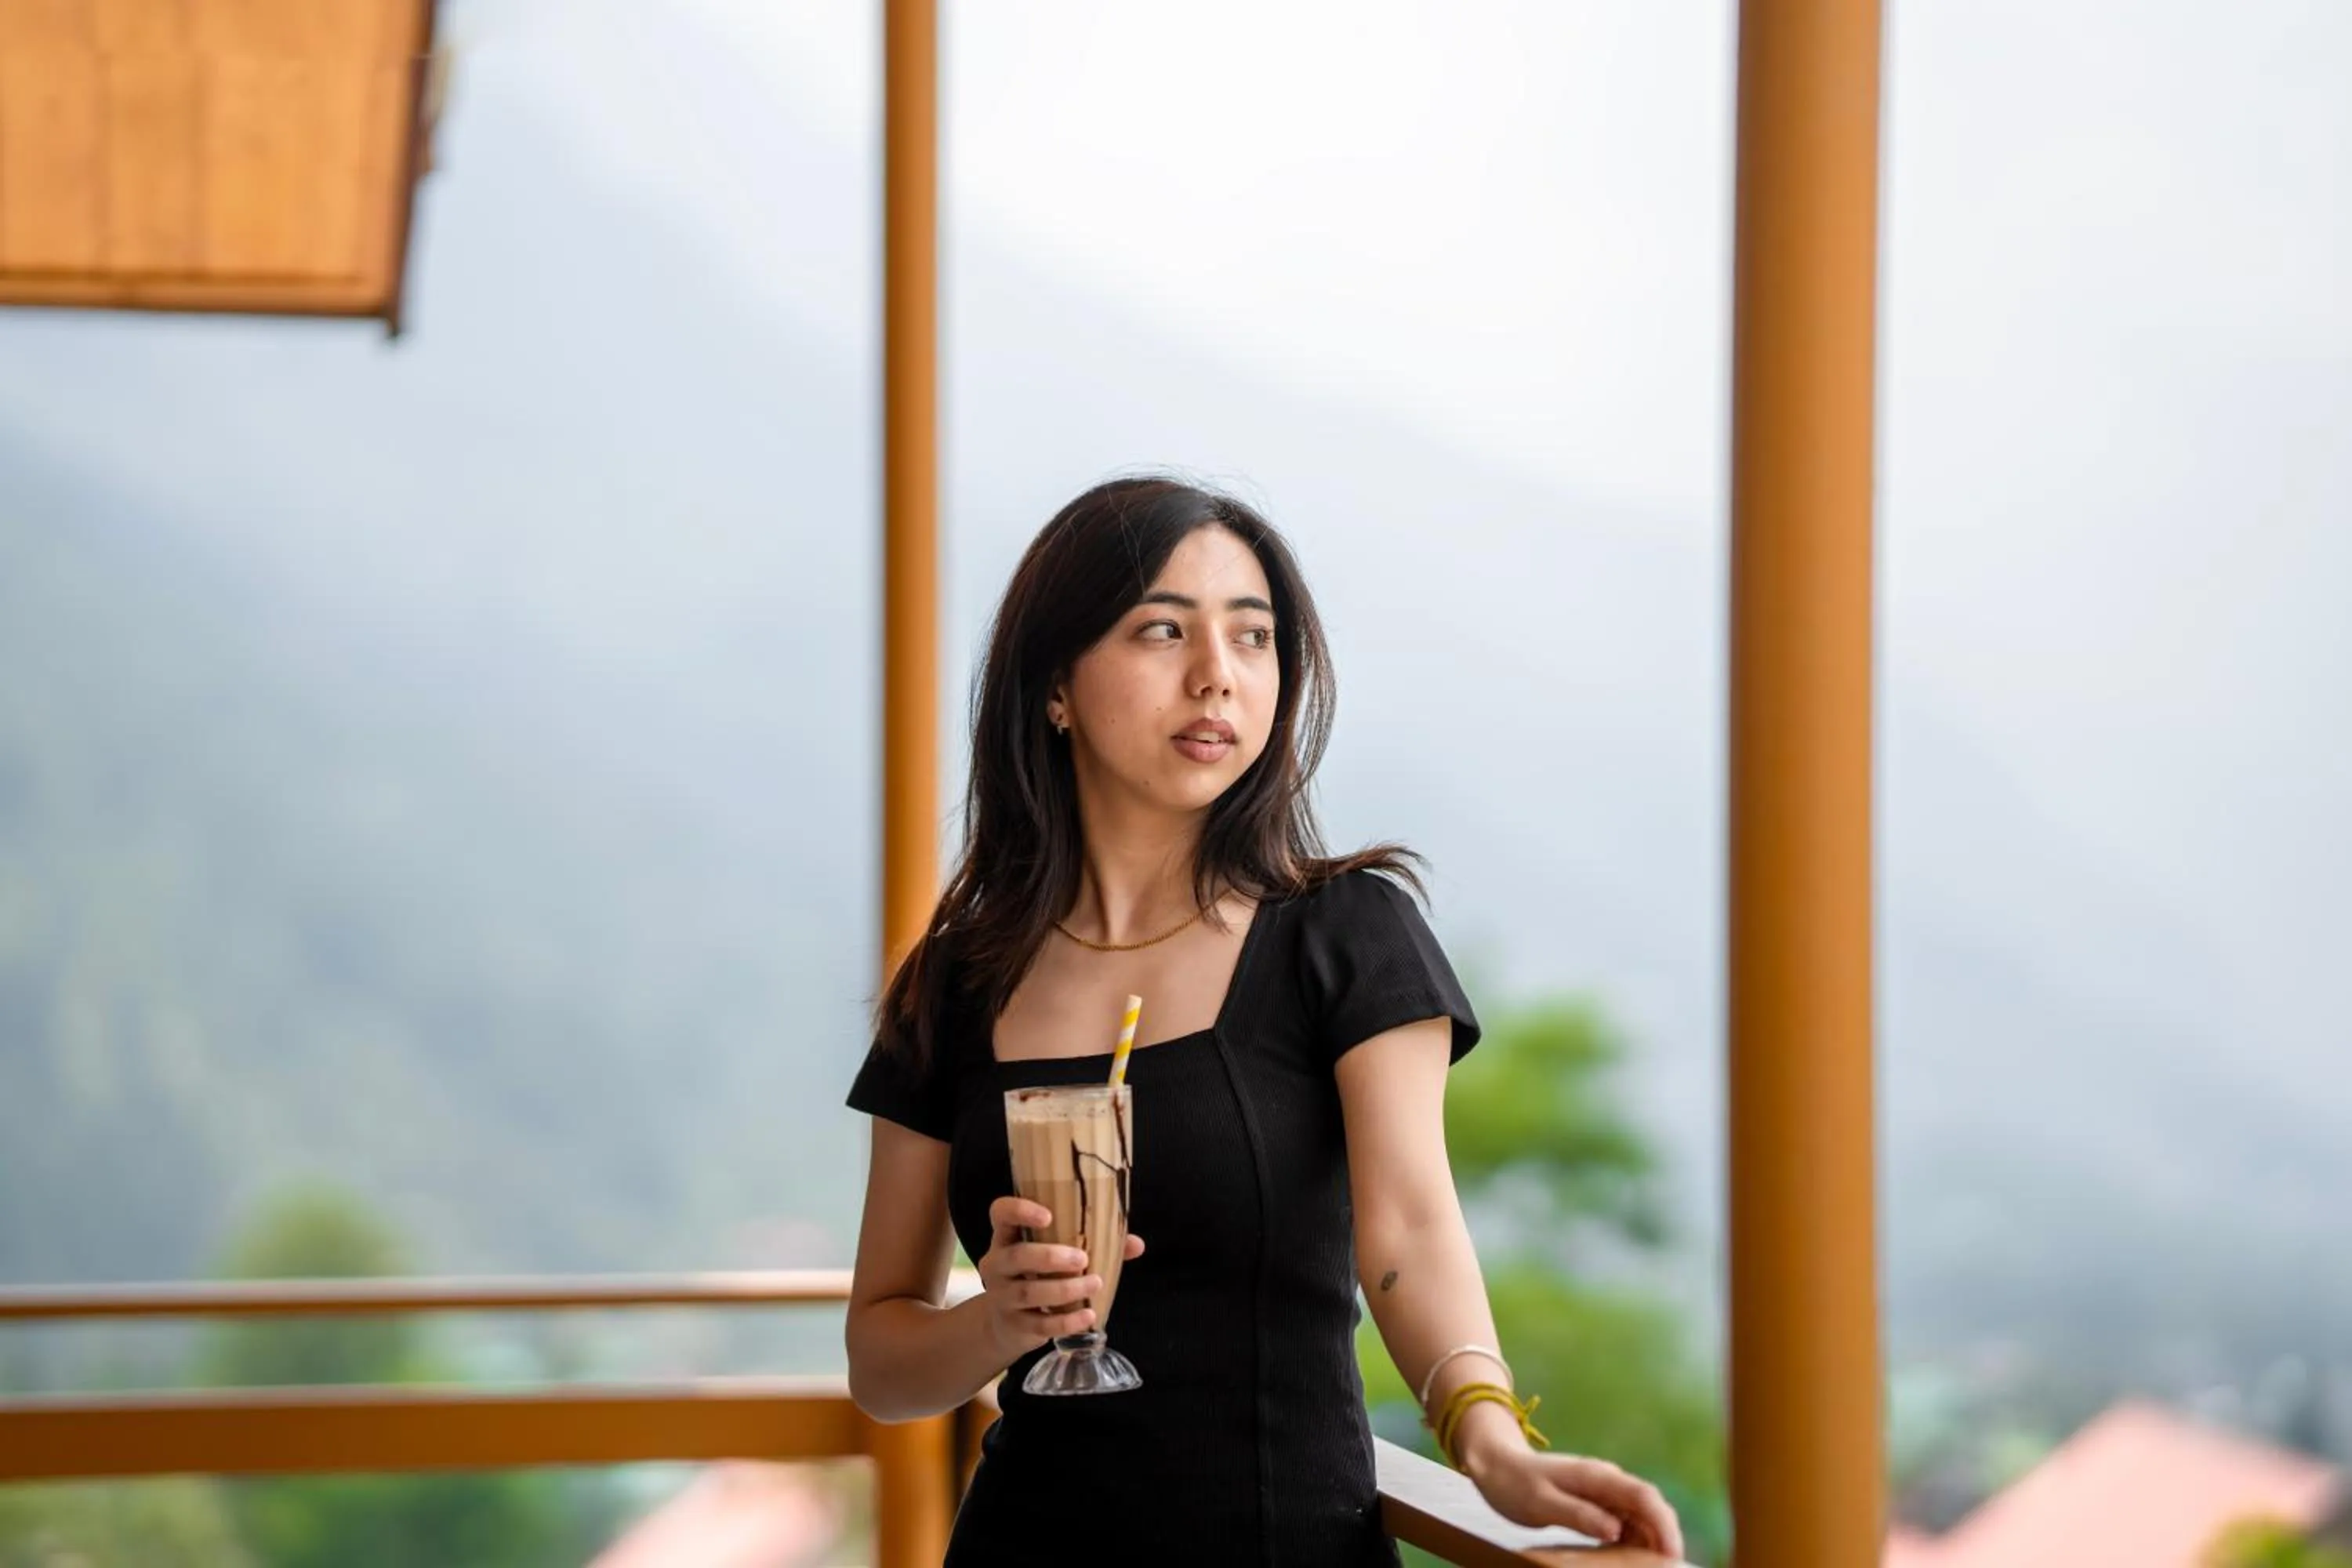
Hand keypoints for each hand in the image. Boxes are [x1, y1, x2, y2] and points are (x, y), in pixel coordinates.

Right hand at [974, 1196, 1144, 1362]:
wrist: (1004, 1324)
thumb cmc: (1037, 1276)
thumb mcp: (1053, 1255)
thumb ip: (1094, 1245)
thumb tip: (1136, 1244)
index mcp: (1007, 1237)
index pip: (1001, 1213)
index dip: (1020, 1210)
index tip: (1048, 1216)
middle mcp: (997, 1264)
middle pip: (1016, 1256)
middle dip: (1050, 1257)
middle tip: (1083, 1259)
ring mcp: (1001, 1297)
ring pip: (1029, 1291)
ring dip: (1065, 1289)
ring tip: (1095, 1283)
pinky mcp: (1014, 1325)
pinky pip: (1040, 1324)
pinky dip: (1066, 1321)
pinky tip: (1088, 1315)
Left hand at [1459, 1418, 1682, 1560]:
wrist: (1496, 1465)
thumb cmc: (1514, 1483)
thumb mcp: (1540, 1503)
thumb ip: (1577, 1514)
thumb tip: (1615, 1530)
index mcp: (1596, 1476)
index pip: (1644, 1496)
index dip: (1663, 1524)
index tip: (1672, 1554)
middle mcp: (1606, 1479)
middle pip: (1650, 1505)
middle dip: (1665, 1535)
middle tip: (1671, 1567)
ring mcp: (1603, 1489)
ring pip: (1641, 1514)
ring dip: (1651, 1539)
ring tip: (1654, 1566)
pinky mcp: (1597, 1501)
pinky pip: (1625, 1520)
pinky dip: (1634, 1539)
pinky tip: (1632, 1557)